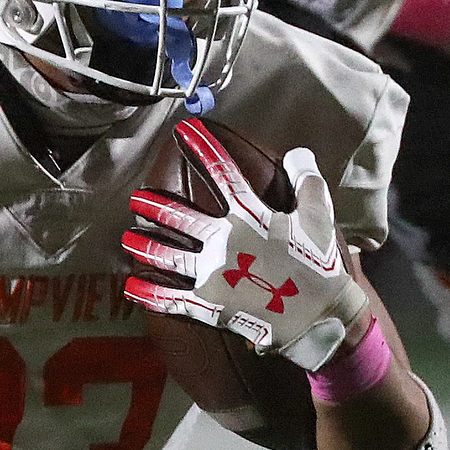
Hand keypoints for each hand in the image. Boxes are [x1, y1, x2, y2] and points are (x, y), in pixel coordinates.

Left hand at [121, 128, 371, 369]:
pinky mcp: (208, 306)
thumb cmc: (320, 266)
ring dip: (144, 246)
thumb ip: (307, 181)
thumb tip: (296, 154)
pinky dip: (149, 294)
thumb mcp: (320, 217)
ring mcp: (212, 275)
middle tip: (136, 198)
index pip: (222, 173)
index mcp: (249, 217)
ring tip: (128, 239)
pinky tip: (132, 287)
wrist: (320, 318)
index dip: (202, 148)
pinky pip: (171, 299)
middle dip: (154, 206)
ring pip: (167, 255)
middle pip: (179, 217)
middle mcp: (223, 242)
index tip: (184, 131)